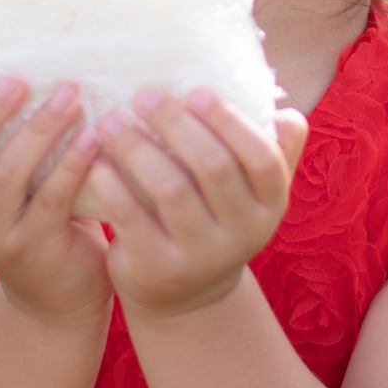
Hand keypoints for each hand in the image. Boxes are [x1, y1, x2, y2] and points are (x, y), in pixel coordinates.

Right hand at [0, 72, 113, 325]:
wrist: (58, 293)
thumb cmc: (30, 214)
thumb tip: (7, 59)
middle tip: (17, 79)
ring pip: (7, 176)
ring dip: (40, 129)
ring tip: (70, 94)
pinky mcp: (36, 250)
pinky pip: (52, 199)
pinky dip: (73, 162)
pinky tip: (94, 135)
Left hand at [90, 88, 309, 319]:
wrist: (186, 296)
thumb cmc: (216, 219)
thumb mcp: (251, 197)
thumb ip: (272, 153)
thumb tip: (289, 114)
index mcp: (269, 205)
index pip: (262, 159)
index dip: (230, 122)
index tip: (194, 91)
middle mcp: (243, 234)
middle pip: (213, 167)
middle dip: (175, 124)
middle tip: (143, 95)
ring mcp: (201, 255)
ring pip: (170, 189)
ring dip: (137, 147)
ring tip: (110, 120)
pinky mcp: (158, 268)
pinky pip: (133, 218)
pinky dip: (113, 184)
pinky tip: (98, 161)